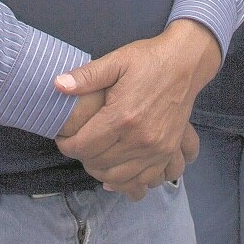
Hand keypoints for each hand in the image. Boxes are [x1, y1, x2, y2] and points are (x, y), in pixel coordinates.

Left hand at [54, 20, 219, 199]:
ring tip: (94, 159)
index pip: (83, 146)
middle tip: (77, 145)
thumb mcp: (115, 61)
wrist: (185, 62)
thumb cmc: (148, 60)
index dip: (66, 145)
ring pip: (119, 178)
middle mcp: (140, 138)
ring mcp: (156, 149)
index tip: (63, 138)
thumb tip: (57, 85)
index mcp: (122, 116)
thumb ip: (86, 76)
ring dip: (101, 173)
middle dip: (82, 158)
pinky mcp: (167, 151)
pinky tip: (117, 177)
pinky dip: (127, 183)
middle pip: (98, 164)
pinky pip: (145, 180)